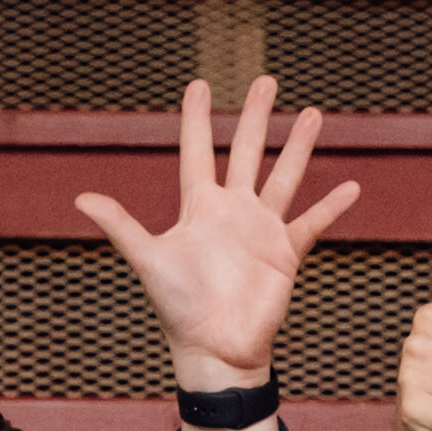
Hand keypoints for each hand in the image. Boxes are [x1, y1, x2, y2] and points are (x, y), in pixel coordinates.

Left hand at [78, 76, 358, 394]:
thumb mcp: (148, 260)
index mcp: (199, 207)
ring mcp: (261, 230)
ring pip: (283, 177)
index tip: (198, 84)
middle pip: (246, 151)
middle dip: (255, 116)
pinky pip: (311, 224)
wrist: (215, 350)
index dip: (197, 118)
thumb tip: (80, 197)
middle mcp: (232, 211)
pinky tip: (351, 187)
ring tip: (312, 114)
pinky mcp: (285, 253)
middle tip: (267, 80)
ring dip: (298, 147)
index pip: (198, 151)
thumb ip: (121, 226)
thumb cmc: (178, 309)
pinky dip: (331, 207)